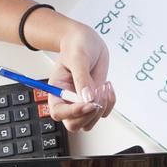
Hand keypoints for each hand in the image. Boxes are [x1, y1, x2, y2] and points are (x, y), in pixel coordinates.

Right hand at [47, 18, 115, 132]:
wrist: (87, 41)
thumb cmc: (76, 45)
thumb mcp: (78, 58)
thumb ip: (82, 79)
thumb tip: (87, 98)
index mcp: (56, 91)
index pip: (59, 113)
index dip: (73, 112)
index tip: (87, 104)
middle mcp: (68, 100)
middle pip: (74, 124)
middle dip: (89, 115)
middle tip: (97, 95)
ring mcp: (83, 102)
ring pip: (90, 122)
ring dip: (101, 108)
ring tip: (103, 86)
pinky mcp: (96, 100)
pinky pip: (104, 112)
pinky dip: (110, 103)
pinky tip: (107, 86)